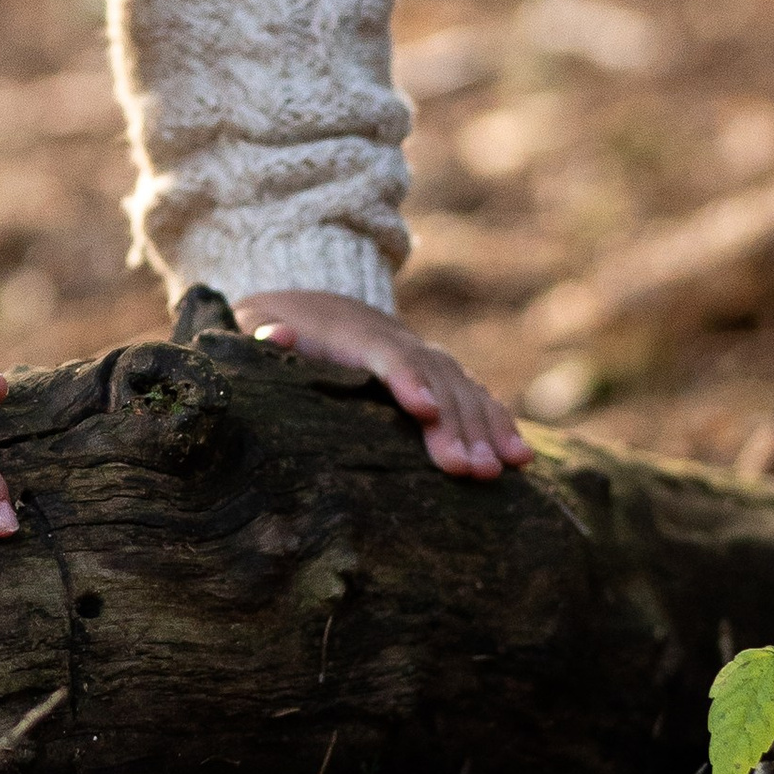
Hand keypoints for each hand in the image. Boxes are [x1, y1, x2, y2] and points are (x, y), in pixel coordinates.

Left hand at [231, 289, 528, 481]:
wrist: (312, 303)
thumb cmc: (273, 325)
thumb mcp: (254, 321)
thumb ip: (261, 330)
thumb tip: (277, 335)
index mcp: (354, 334)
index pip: (387, 354)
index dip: (408, 379)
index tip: (424, 410)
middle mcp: (400, 343)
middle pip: (435, 379)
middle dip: (454, 422)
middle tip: (468, 469)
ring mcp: (425, 359)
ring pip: (463, 389)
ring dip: (484, 428)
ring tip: (500, 470)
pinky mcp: (439, 378)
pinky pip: (476, 397)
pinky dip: (500, 423)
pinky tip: (520, 457)